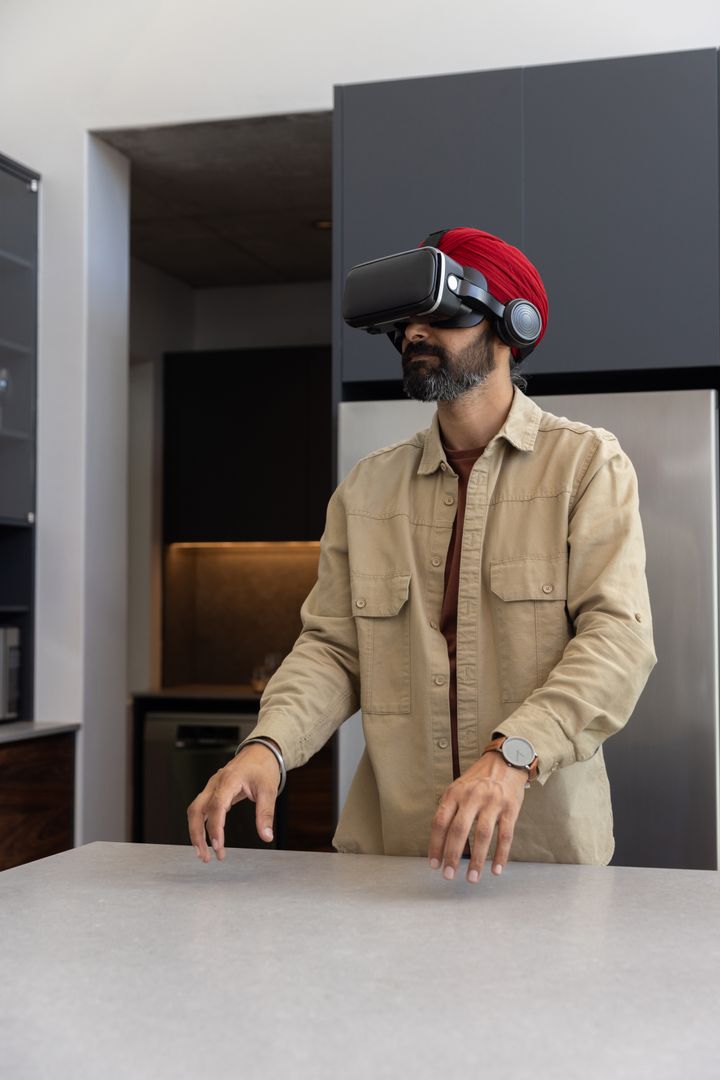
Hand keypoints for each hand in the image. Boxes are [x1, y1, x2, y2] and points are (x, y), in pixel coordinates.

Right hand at [187, 742, 281, 862]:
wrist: (260, 752)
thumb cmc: (263, 768)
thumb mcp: (269, 790)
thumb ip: (266, 814)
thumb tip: (266, 836)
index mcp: (228, 780)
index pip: (216, 807)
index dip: (215, 828)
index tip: (218, 846)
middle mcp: (215, 784)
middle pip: (197, 810)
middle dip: (197, 835)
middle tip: (206, 856)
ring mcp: (211, 787)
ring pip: (195, 811)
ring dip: (196, 833)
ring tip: (204, 854)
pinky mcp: (212, 792)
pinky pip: (201, 809)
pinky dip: (200, 825)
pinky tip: (206, 840)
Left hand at [428, 751, 527, 882]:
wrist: (505, 762)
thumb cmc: (478, 781)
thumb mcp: (458, 788)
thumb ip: (449, 810)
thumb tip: (438, 843)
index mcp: (454, 793)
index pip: (440, 822)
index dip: (435, 845)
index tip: (433, 865)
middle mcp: (472, 797)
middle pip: (459, 830)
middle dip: (452, 855)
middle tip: (448, 876)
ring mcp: (492, 802)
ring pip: (482, 835)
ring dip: (476, 860)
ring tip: (471, 878)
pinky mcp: (510, 809)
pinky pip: (505, 836)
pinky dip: (501, 855)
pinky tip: (496, 870)